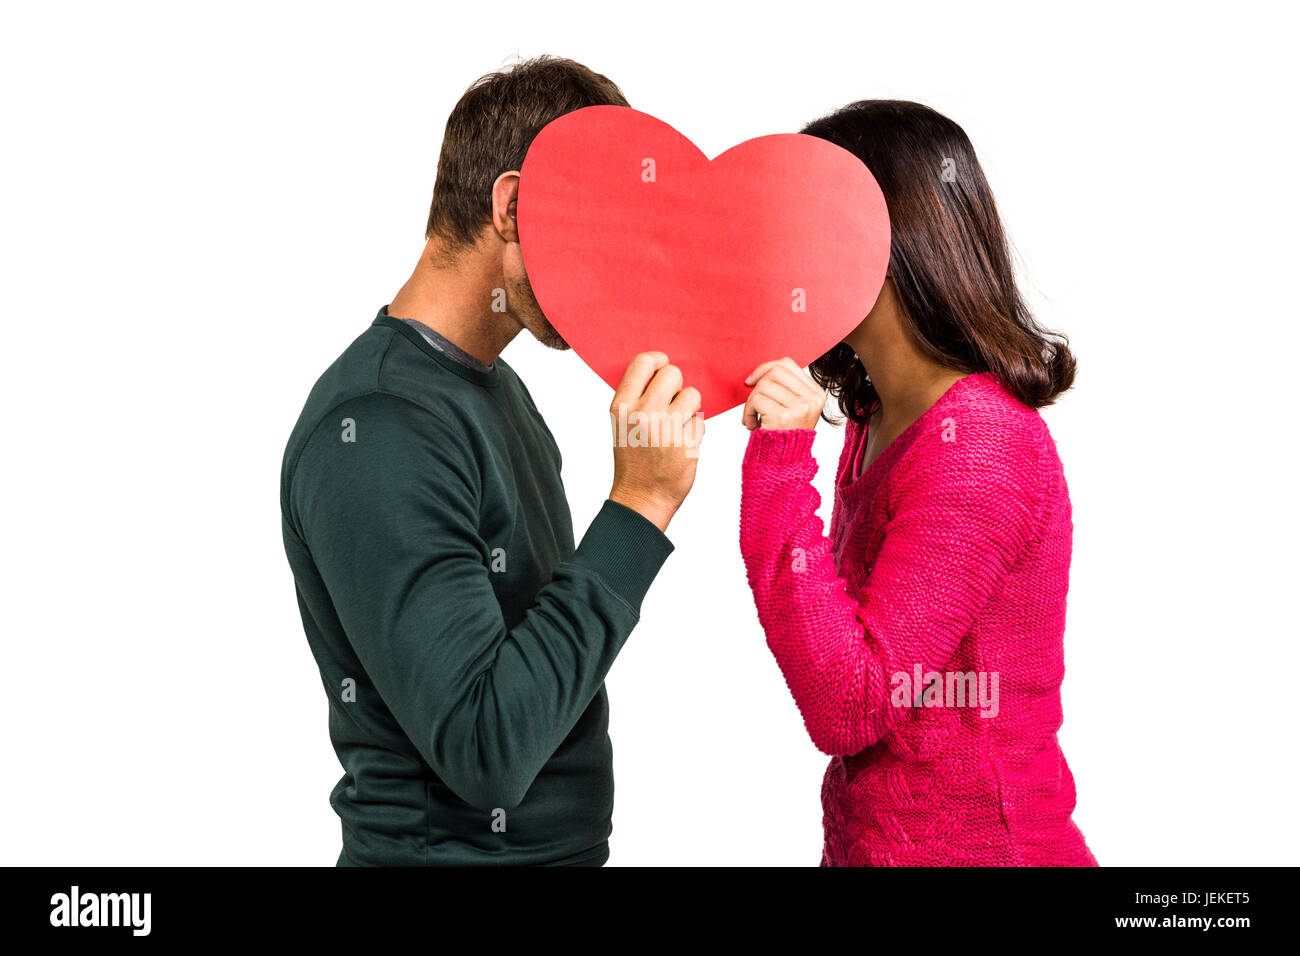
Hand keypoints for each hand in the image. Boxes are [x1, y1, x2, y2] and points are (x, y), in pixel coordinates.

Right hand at [608, 352, 704, 531]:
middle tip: (672, 405)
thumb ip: (637, 396)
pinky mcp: (686, 444)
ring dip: (690, 409)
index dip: (659, 361)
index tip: (663, 369)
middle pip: (673, 374)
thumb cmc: (634, 458)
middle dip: (677, 387)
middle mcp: (642, 414)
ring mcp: (665, 429)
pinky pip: (701, 421)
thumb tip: (661, 368)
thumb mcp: (622, 424)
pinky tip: (682, 444)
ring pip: (693, 395)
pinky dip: (695, 431)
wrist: (641, 498)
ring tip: (677, 426)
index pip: (644, 362)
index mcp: (621, 406)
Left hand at [742, 357, 825, 430]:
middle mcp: (812, 399)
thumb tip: (761, 372)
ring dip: (751, 401)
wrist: (783, 465)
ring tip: (753, 417)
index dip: (766, 368)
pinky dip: (748, 411)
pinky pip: (757, 399)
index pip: (788, 364)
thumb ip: (786, 388)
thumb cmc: (784, 436)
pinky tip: (751, 424)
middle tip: (753, 401)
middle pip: (775, 371)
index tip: (753, 380)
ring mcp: (800, 407)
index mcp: (816, 394)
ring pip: (764, 384)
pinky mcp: (784, 416)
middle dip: (758, 384)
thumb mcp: (794, 409)